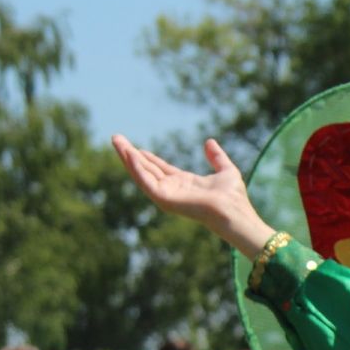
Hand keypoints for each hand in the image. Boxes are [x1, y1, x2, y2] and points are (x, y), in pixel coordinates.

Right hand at [111, 134, 277, 254]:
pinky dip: (136, 168)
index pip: (160, 169)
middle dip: (130, 154)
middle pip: (146, 169)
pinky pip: (145, 182)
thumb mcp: (226, 170)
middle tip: (116, 138)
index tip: (135, 147)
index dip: (147, 158)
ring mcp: (167, 195)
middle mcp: (173, 189)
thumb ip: (217, 157)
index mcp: (184, 183)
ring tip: (117, 142)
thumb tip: (209, 142)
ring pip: (141, 174)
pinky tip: (129, 154)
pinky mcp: (164, 199)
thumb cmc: (233, 197)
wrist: (233, 210)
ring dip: (128, 158)